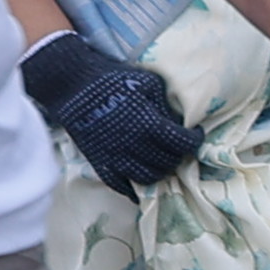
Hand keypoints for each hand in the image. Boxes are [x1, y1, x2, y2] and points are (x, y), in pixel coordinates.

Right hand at [17, 31, 204, 196]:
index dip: (194, 140)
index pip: (183, 144)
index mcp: (150, 125)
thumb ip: (165, 105)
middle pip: (168, 163)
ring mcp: (116, 157)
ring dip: (160, 172)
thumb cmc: (113, 79)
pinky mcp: (99, 162)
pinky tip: (140, 188)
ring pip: (147, 178)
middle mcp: (135, 145)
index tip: (195, 134)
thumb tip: (180, 121)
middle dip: (179, 156)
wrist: (74, 85)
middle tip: (179, 148)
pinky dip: (132, 190)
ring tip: (162, 162)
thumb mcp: (148, 84)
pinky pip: (118, 185)